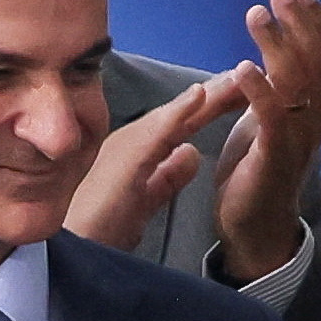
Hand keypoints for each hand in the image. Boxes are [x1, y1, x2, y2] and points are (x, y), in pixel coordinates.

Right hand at [63, 75, 226, 254]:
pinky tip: (199, 95)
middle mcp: (131, 141)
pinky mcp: (125, 159)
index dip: (210, 108)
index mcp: (138, 153)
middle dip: (215, 95)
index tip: (240, 91)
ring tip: (234, 75)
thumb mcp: (145, 201)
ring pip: (174, 116)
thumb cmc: (99, 228)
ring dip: (205, 95)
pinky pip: (156, 132)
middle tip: (250, 72)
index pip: (181, 125)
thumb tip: (192, 153)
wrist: (70, 248)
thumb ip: (168, 177)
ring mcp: (127, 146)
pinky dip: (179, 112)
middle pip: (181, 115)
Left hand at [206, 0, 320, 282]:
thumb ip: (271, 94)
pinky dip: (259, 92)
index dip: (316, 27)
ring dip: (277, 46)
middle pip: (315, 66)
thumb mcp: (264, 125)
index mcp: (310, 114)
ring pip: (294, 86)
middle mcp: (311, 124)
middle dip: (301, 25)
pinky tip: (243, 66)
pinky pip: (270, 121)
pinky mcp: (272, 161)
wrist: (255, 231)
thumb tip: (268, 58)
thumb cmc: (256, 175)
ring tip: (257, 14)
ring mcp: (294, 142)